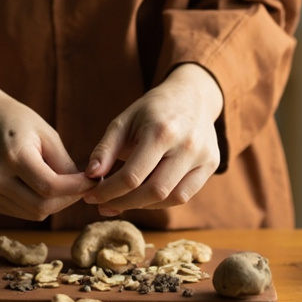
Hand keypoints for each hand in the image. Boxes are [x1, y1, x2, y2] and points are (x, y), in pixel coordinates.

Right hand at [0, 60, 93, 219]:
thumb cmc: (16, 120)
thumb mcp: (46, 133)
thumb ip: (64, 164)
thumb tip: (84, 189)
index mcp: (12, 155)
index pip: (50, 187)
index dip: (77, 189)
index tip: (94, 182)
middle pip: (42, 207)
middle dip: (68, 200)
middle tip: (82, 186)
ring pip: (33, 214)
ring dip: (53, 204)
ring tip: (62, 185)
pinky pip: (20, 211)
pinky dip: (36, 204)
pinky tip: (40, 186)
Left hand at [81, 62, 222, 214]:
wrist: (191, 95)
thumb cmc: (151, 110)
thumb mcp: (123, 121)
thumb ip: (105, 149)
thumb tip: (90, 176)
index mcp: (161, 131)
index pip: (132, 176)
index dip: (108, 191)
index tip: (90, 196)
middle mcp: (186, 145)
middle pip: (153, 192)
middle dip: (123, 203)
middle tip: (103, 205)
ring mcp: (203, 156)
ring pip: (171, 198)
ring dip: (142, 206)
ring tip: (121, 202)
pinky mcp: (212, 165)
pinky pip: (185, 195)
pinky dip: (162, 202)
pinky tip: (144, 197)